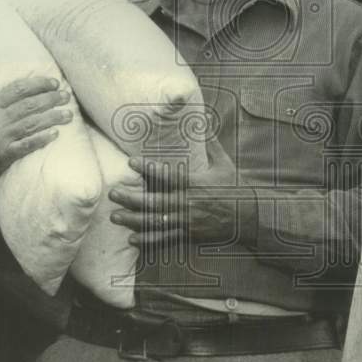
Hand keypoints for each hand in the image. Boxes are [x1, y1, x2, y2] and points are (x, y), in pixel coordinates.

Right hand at [0, 59, 72, 189]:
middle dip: (49, 99)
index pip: (16, 90)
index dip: (37, 85)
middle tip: (66, 96)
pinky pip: (26, 146)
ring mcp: (0, 139)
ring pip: (30, 124)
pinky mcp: (6, 155)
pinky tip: (55, 134)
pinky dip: (41, 139)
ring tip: (68, 114)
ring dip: (51, 118)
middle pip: (27, 106)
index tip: (54, 82)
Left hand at [108, 137, 249, 247]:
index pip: (168, 175)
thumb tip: (201, 121)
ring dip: (133, 220)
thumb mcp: (224, 164)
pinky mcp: (188, 235)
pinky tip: (132, 239)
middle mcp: (188, 203)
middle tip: (113, 193)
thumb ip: (209, 144)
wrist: (248, 217)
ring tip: (115, 217)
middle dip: (131, 198)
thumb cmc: (234, 188)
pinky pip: (165, 239)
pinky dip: (148, 240)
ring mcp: (187, 221)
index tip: (131, 162)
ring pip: (155, 222)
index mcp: (195, 184)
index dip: (149, 169)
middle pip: (155, 202)